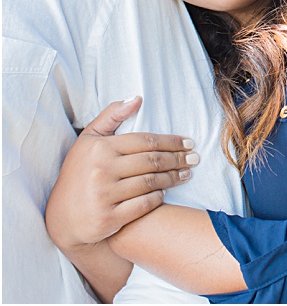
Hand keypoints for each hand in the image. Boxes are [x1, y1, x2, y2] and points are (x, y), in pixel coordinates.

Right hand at [45, 97, 199, 251]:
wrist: (62, 219)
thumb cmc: (79, 173)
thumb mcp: (88, 140)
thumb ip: (111, 116)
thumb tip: (138, 98)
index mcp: (99, 148)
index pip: (145, 141)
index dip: (171, 141)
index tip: (188, 142)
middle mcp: (101, 170)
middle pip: (152, 161)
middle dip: (178, 159)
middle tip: (195, 158)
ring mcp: (104, 196)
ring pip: (151, 182)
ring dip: (173, 178)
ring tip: (187, 174)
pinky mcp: (108, 218)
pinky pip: (144, 204)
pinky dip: (158, 197)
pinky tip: (167, 192)